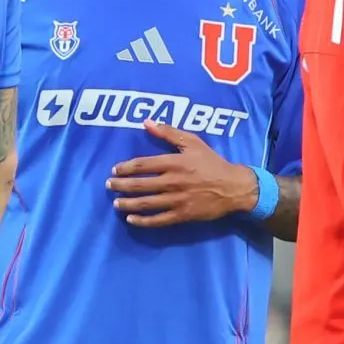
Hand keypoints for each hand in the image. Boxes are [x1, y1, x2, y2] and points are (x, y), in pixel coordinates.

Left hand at [107, 122, 257, 226]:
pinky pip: (158, 220)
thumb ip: (169, 132)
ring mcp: (177, 200)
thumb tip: (147, 122)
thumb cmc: (212, 163)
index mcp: (174, 162)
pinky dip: (143, 221)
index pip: (142, 164)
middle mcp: (173, 181)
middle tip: (109, 186)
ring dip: (127, 203)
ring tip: (116, 203)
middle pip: (140, 185)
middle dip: (121, 186)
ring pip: (146, 203)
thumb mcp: (193, 142)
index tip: (114, 170)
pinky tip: (131, 219)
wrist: (234, 187)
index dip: (125, 167)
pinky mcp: (183, 215)